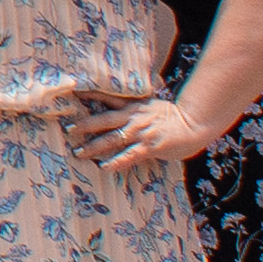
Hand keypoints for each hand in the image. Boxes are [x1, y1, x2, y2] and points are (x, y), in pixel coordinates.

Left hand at [76, 94, 218, 176]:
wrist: (195, 122)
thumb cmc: (174, 117)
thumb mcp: (151, 107)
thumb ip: (135, 109)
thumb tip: (121, 113)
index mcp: (133, 105)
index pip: (106, 98)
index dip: (89, 95)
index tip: (72, 94)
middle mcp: (133, 117)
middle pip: (103, 119)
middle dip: (84, 124)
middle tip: (67, 129)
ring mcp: (140, 131)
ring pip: (112, 138)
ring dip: (94, 146)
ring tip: (78, 152)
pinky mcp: (149, 146)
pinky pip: (129, 155)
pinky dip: (116, 162)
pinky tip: (104, 167)